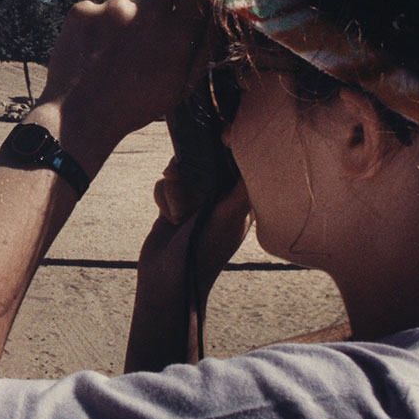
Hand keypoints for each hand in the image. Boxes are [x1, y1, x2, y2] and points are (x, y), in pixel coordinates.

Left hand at [30, 0, 213, 176]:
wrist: (79, 116)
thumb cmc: (133, 106)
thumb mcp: (178, 87)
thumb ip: (198, 50)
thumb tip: (211, 19)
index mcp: (176, 35)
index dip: (186, 5)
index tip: (178, 15)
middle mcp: (147, 15)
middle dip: (154, 12)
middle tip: (140, 40)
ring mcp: (112, 10)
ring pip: (124, 5)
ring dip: (120, 22)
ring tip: (109, 55)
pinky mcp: (83, 11)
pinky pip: (94, 10)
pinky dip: (93, 27)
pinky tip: (89, 52)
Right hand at [125, 163, 251, 369]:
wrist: (167, 277)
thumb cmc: (204, 250)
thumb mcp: (229, 216)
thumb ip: (242, 187)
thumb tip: (256, 158)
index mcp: (238, 200)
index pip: (234, 164)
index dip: (223, 149)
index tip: (214, 141)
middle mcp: (217, 198)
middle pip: (201, 162)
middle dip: (187, 170)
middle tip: (175, 176)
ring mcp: (193, 201)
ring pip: (179, 172)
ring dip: (172, 190)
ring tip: (177, 215)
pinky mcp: (172, 205)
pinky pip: (164, 185)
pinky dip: (162, 198)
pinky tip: (167, 217)